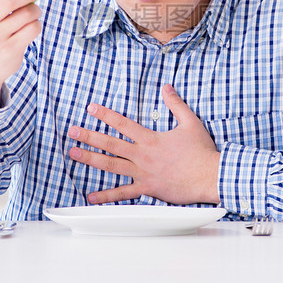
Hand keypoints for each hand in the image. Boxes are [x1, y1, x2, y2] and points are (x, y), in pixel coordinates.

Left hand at [68, 84, 220, 205]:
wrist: (209, 176)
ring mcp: (143, 173)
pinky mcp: (147, 189)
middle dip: (89, 136)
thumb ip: (176, 104)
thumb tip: (166, 87)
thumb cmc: (201, 151)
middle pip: (110, 144)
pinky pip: (124, 193)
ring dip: (91, 159)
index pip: (123, 123)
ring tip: (74, 154)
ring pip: (111, 165)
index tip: (90, 108)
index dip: (105, 114)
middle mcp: (143, 155)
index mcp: (150, 139)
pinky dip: (107, 195)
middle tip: (72, 132)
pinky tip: (91, 196)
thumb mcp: (190, 122)